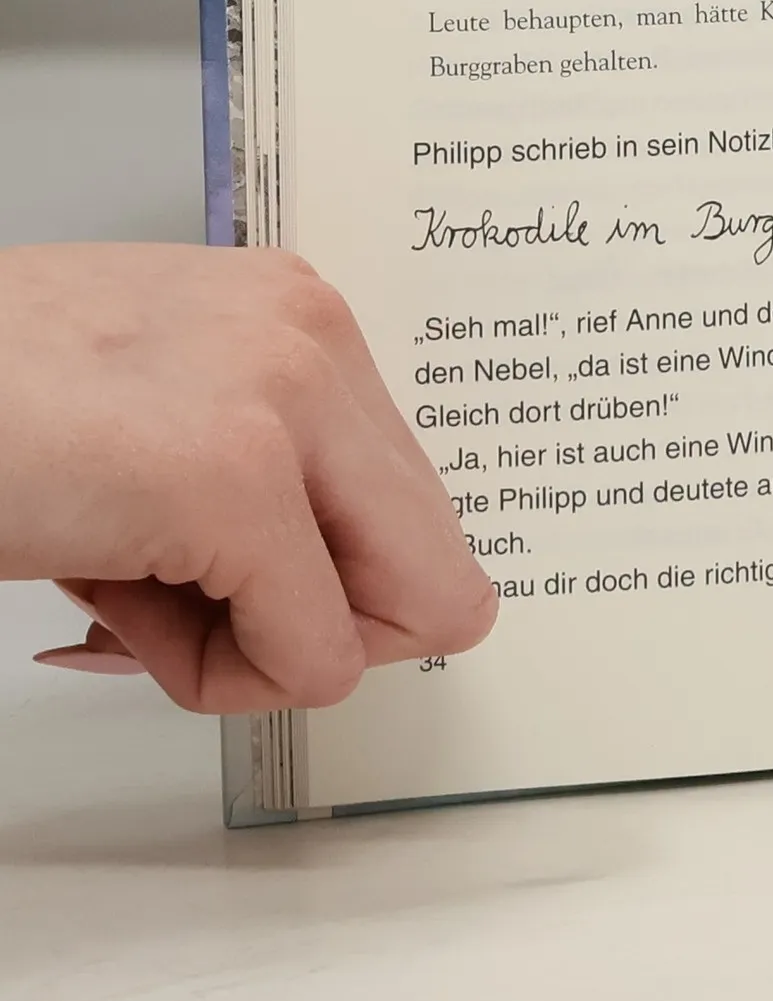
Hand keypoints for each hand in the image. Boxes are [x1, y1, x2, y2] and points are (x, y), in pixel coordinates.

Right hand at [3, 245, 496, 712]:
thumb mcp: (161, 420)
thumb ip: (270, 483)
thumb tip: (360, 615)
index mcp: (300, 322)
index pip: (416, 509)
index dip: (332, 585)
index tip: (236, 587)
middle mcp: (313, 340)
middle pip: (437, 568)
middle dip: (322, 629)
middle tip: (199, 614)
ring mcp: (280, 401)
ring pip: (395, 621)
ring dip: (255, 652)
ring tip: (130, 589)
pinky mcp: (229, 479)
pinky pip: (312, 658)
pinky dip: (216, 679)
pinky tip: (107, 604)